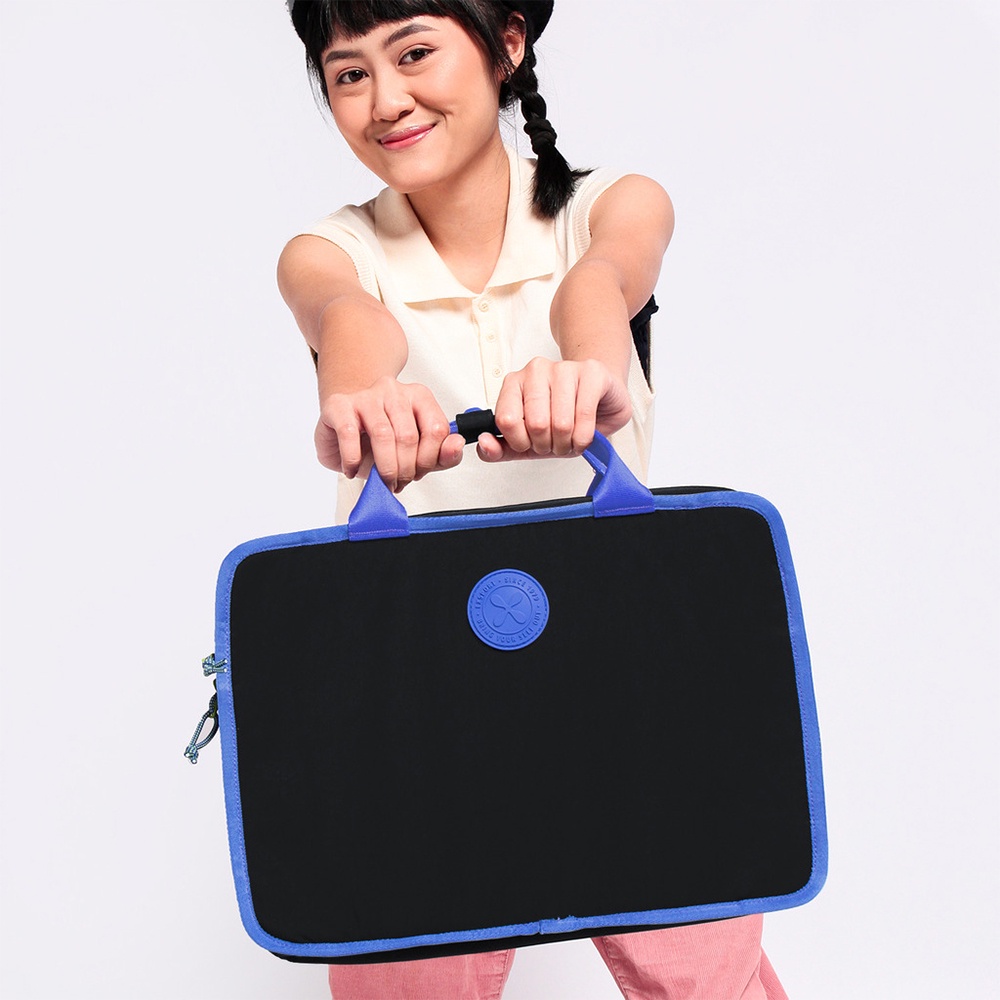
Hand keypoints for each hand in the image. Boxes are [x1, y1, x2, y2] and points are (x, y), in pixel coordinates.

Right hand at [315, 376, 464, 491]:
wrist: (344, 420)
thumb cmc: (381, 436)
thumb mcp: (417, 449)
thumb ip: (441, 453)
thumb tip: (457, 446)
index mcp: (419, 397)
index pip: (437, 430)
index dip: (428, 460)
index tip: (417, 473)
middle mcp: (394, 391)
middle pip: (409, 436)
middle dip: (405, 470)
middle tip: (397, 482)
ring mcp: (366, 396)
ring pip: (383, 435)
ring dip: (383, 468)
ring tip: (380, 480)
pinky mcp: (339, 405)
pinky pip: (350, 434)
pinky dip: (353, 460)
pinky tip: (353, 469)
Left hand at [477, 358, 631, 462]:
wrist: (599, 399)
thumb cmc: (563, 418)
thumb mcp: (527, 440)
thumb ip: (500, 448)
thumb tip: (484, 443)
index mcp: (514, 383)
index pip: (506, 420)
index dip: (521, 442)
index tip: (530, 443)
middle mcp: (536, 370)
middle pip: (535, 424)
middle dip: (547, 445)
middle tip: (555, 442)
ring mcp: (564, 368)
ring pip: (560, 423)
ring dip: (568, 443)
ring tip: (571, 438)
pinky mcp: (591, 372)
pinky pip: (584, 415)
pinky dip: (585, 437)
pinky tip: (585, 435)